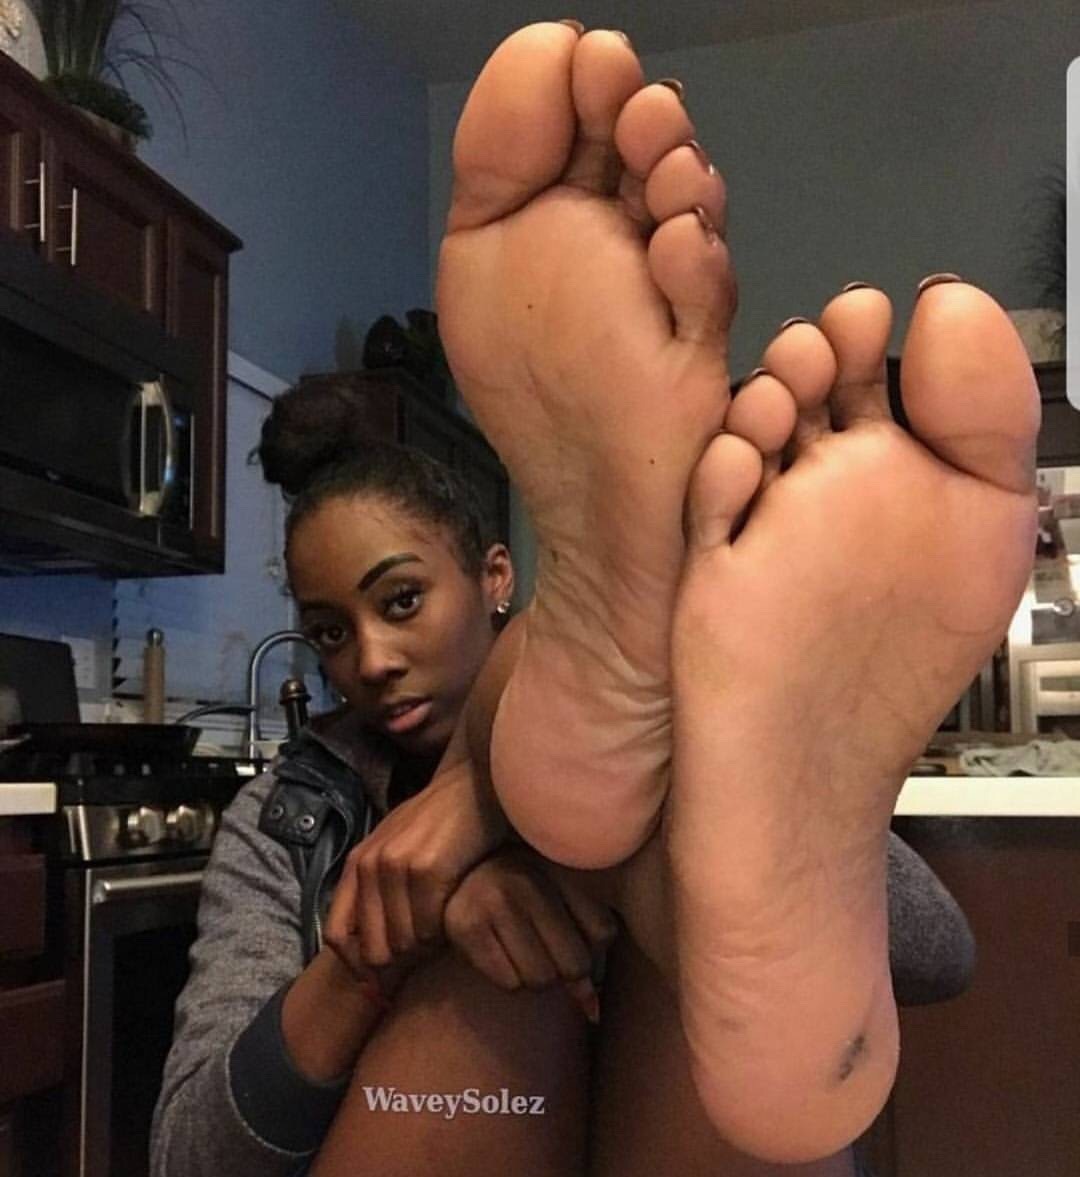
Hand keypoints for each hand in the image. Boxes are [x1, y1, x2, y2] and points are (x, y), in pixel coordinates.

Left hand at [323, 682, 509, 972]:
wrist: (476, 782)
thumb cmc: (445, 821)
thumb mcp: (400, 847)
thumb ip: (380, 888)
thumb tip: (374, 950)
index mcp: (358, 862)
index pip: (337, 935)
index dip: (358, 965)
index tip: (386, 977)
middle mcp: (370, 865)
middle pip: (373, 948)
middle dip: (401, 960)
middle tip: (429, 950)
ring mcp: (397, 866)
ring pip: (404, 943)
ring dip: (427, 945)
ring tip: (446, 928)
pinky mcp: (428, 869)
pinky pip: (431, 927)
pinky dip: (445, 932)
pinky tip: (458, 915)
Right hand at [443, 844, 618, 1022]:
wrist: (452, 876)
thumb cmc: (516, 895)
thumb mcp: (555, 903)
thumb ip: (583, 944)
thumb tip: (592, 1010)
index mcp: (558, 867)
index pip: (604, 931)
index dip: (592, 949)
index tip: (572, 939)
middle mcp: (529, 881)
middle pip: (575, 963)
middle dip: (563, 971)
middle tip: (542, 951)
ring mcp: (496, 902)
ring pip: (541, 979)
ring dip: (533, 977)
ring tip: (518, 951)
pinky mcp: (467, 927)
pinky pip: (508, 983)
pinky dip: (507, 979)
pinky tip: (497, 954)